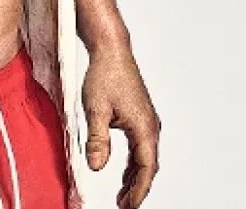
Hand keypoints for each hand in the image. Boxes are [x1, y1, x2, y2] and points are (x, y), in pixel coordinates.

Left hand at [82, 47, 160, 208]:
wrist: (111, 52)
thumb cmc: (104, 75)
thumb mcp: (94, 109)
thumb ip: (97, 140)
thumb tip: (97, 167)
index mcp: (143, 127)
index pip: (145, 168)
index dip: (137, 191)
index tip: (127, 206)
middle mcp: (150, 126)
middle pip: (148, 166)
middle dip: (137, 189)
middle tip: (124, 206)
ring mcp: (147, 122)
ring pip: (146, 158)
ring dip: (136, 178)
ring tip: (123, 196)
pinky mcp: (140, 117)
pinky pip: (141, 148)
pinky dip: (134, 164)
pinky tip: (124, 173)